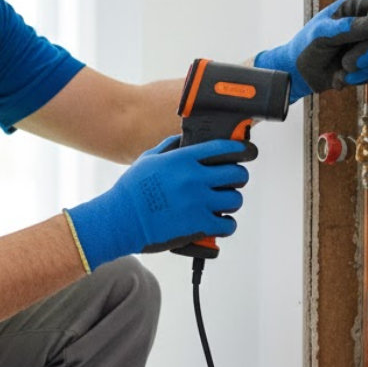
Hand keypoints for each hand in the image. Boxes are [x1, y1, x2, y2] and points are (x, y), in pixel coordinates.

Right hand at [64, 135, 256, 270]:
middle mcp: (194, 178)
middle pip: (237, 174)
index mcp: (183, 160)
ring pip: (235, 200)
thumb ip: (169, 148)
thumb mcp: (147, 160)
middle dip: (236, 177)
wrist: (120, 220)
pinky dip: (226, 225)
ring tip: (220, 204)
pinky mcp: (200, 225)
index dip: (241, 149)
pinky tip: (217, 223)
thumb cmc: (130, 191)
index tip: (247, 152)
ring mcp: (199, 203)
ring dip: (230, 202)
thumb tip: (182, 141)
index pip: (224, 148)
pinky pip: (229, 225)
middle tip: (229, 182)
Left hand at [254, 0, 367, 102]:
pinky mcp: (364, 64)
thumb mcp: (320, 34)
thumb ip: (345, 28)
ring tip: (341, 69)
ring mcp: (364, 45)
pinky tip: (342, 77)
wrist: (298, 74)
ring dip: (361, 67)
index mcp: (350, 10)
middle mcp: (361, 25)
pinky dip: (359, 78)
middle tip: (350, 63)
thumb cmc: (305, 47)